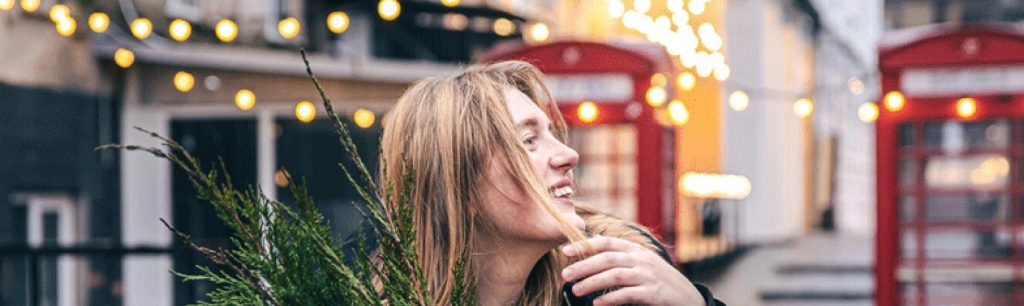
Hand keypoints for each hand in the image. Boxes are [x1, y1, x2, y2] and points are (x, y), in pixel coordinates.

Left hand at [561, 236, 704, 305]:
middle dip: (583, 266)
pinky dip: (610, 298)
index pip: (607, 243)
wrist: (688, 297)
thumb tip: (593, 242)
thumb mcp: (642, 261)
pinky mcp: (653, 293)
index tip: (565, 251)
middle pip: (607, 258)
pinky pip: (628, 294)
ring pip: (615, 275)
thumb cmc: (660, 280)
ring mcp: (648, 276)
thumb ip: (620, 253)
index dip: (585, 245)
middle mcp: (642, 259)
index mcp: (636, 250)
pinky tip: (597, 303)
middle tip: (565, 275)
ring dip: (592, 283)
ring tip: (576, 290)